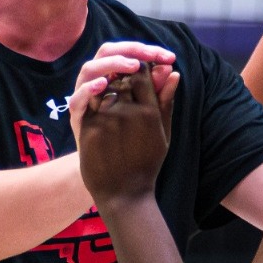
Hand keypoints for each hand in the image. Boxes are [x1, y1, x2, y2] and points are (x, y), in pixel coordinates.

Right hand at [66, 42, 179, 149]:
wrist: (116, 178)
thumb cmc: (136, 146)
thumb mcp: (152, 121)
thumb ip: (160, 98)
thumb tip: (173, 72)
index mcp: (118, 81)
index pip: (130, 55)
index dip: (149, 52)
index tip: (169, 58)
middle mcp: (100, 84)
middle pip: (108, 53)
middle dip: (132, 50)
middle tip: (153, 55)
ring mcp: (87, 99)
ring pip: (90, 69)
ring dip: (110, 63)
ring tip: (132, 65)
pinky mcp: (79, 116)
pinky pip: (77, 98)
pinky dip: (88, 88)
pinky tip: (103, 85)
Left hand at [77, 65, 178, 206]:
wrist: (123, 193)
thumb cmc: (147, 164)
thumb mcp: (164, 134)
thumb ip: (166, 102)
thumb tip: (173, 74)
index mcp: (150, 112)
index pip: (142, 73)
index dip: (139, 70)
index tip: (139, 75)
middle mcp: (127, 111)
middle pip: (122, 77)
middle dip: (123, 76)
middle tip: (124, 85)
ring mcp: (106, 117)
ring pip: (105, 86)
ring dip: (109, 87)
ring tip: (114, 102)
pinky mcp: (89, 125)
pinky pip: (90, 101)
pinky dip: (96, 100)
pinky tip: (101, 111)